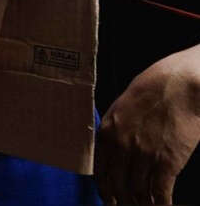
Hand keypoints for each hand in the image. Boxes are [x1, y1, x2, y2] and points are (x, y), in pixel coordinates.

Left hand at [95, 48, 199, 205]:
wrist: (180, 85)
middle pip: (117, 184)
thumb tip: (113, 146)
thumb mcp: (123, 106)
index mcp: (108, 131)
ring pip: (137, 190)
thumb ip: (116, 128)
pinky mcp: (168, 162)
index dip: (104, 187)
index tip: (107, 196)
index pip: (100, 169)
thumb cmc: (153, 90)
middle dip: (120, 199)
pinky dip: (161, 204)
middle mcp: (122, 146)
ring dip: (140, 203)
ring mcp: (144, 155)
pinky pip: (160, 192)